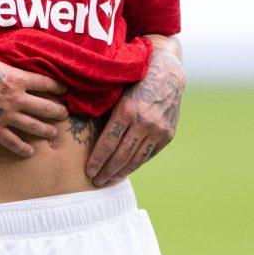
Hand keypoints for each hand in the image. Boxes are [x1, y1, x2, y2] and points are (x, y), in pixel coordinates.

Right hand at [0, 54, 67, 157]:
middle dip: (58, 111)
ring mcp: (5, 115)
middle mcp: (16, 98)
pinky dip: (23, 148)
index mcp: (17, 78)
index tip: (64, 91)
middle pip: (45, 107)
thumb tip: (19, 69)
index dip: (58, 87)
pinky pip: (12, 142)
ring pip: (34, 126)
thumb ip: (10, 68)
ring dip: (46, 130)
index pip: (46, 83)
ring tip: (54, 133)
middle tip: (64, 114)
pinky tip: (30, 152)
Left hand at [86, 39, 183, 186]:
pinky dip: (136, 164)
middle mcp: (144, 122)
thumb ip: (106, 112)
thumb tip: (85, 133)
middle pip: (121, 155)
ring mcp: (158, 130)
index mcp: (127, 110)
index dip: (97, 160)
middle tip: (96, 182)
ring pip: (136, 159)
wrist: (167, 72)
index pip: (108, 143)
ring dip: (121, 172)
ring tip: (109, 180)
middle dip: (107, 171)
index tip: (88, 172)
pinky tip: (126, 170)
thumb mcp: (117, 92)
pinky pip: (149, 155)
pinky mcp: (167, 134)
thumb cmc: (134, 79)